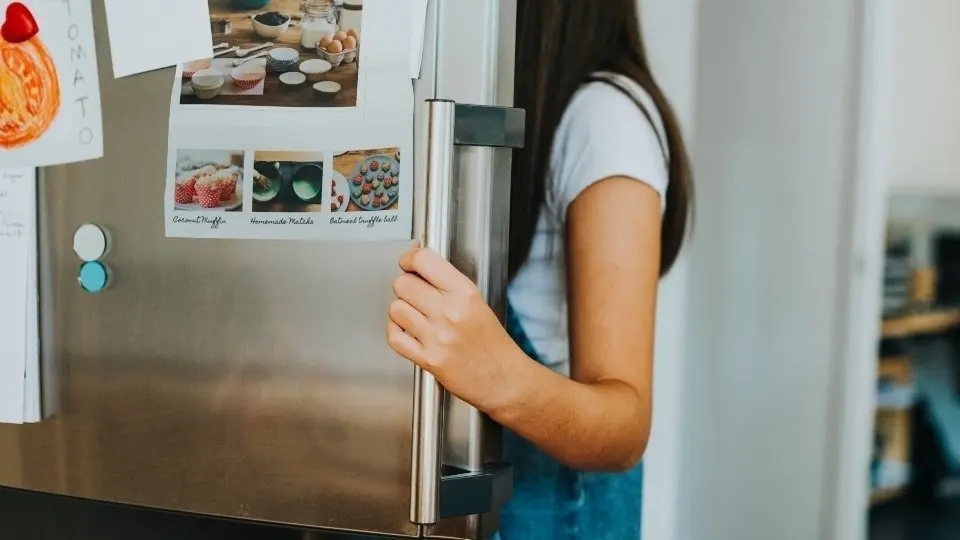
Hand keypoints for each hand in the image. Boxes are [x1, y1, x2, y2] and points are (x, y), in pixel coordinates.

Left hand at [387, 247, 518, 413]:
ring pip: (396, 309)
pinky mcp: (428, 359)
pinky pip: (394, 337)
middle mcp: (450, 312)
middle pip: (403, 284)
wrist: (503, 378)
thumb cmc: (492, 342)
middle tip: (414, 293)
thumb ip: (447, 282)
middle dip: (405, 286)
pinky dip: (396, 332)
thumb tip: (418, 262)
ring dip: (401, 311)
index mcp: (464, 293)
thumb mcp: (477, 301)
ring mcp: (437, 336)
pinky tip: (408, 332)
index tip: (408, 262)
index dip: (409, 258)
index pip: (423, 261)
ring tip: (415, 316)